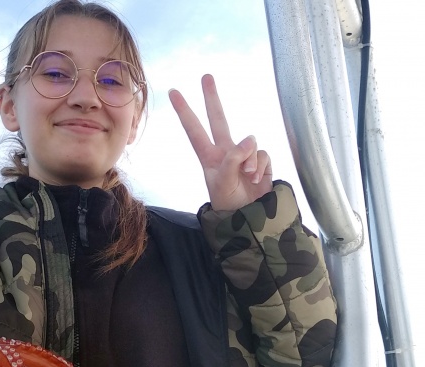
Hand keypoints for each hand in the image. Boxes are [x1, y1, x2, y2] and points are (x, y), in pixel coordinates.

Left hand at [169, 74, 272, 210]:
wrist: (250, 219)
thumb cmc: (229, 204)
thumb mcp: (223, 183)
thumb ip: (233, 159)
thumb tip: (249, 139)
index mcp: (209, 157)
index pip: (195, 131)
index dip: (185, 112)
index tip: (174, 93)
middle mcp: (225, 152)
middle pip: (219, 119)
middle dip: (212, 98)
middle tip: (205, 76)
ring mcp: (244, 155)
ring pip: (250, 143)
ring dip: (250, 162)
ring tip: (246, 178)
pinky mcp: (260, 161)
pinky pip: (263, 154)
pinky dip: (261, 167)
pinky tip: (256, 179)